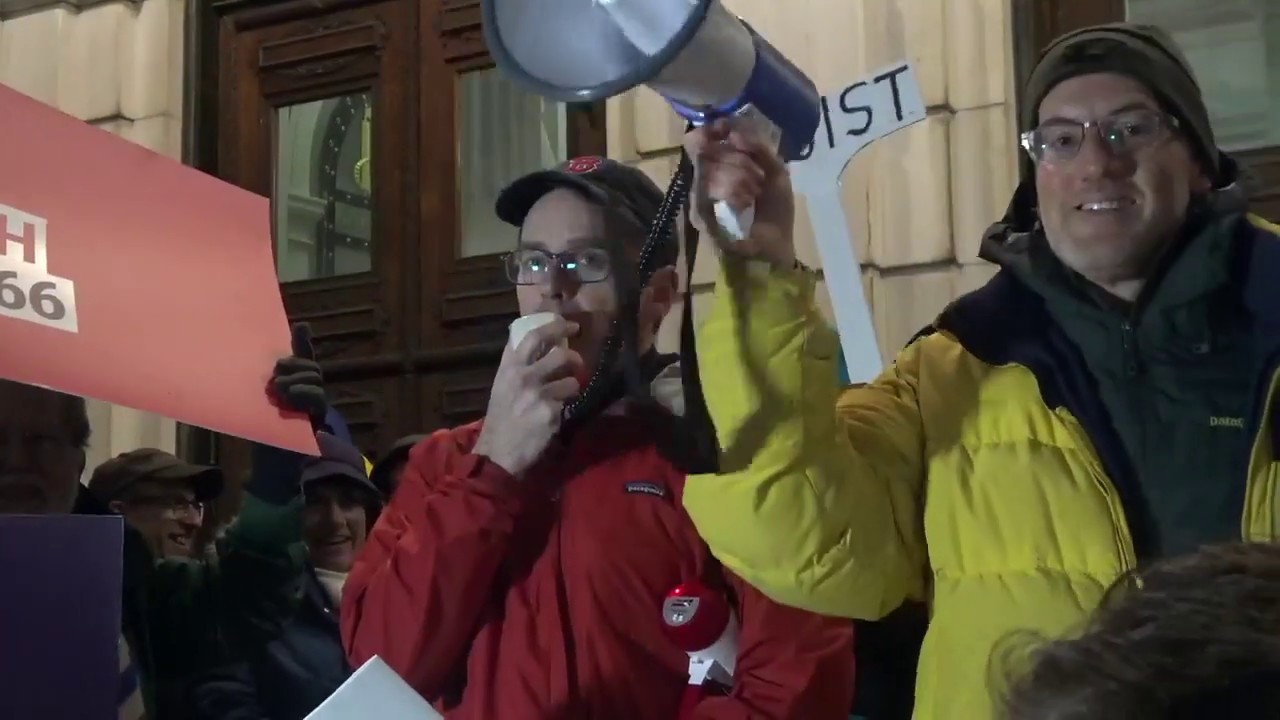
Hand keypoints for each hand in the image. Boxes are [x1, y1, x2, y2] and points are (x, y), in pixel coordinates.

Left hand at [270, 323, 326, 425]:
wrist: (272, 456)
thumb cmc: (266, 424)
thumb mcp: (262, 395)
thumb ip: (268, 375)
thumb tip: (273, 347)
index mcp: (295, 381)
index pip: (303, 356)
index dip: (303, 341)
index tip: (301, 326)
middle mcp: (309, 389)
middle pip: (309, 365)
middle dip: (294, 365)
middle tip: (275, 375)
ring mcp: (316, 402)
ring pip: (314, 377)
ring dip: (296, 379)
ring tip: (278, 388)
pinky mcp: (318, 415)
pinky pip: (317, 396)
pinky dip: (304, 391)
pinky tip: (290, 393)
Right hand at [473, 316, 582, 477]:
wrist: (498, 452)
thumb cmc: (501, 416)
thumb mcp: (502, 383)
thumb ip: (517, 361)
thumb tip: (535, 338)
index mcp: (510, 367)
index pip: (534, 335)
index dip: (556, 326)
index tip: (570, 325)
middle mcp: (523, 376)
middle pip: (561, 354)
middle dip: (575, 358)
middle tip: (578, 363)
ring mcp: (537, 395)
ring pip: (571, 381)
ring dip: (572, 389)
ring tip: (563, 397)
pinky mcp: (550, 413)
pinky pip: (569, 405)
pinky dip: (566, 410)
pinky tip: (555, 418)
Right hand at [684, 119, 796, 268]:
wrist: (773, 249)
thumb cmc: (774, 213)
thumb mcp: (776, 173)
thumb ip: (760, 148)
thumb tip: (735, 131)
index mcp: (725, 165)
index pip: (706, 138)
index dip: (715, 129)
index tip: (725, 128)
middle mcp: (707, 178)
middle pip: (708, 150)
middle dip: (736, 159)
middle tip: (755, 177)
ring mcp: (700, 197)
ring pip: (708, 169)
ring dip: (737, 177)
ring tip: (752, 194)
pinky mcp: (698, 213)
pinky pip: (707, 191)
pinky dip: (730, 193)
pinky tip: (744, 203)